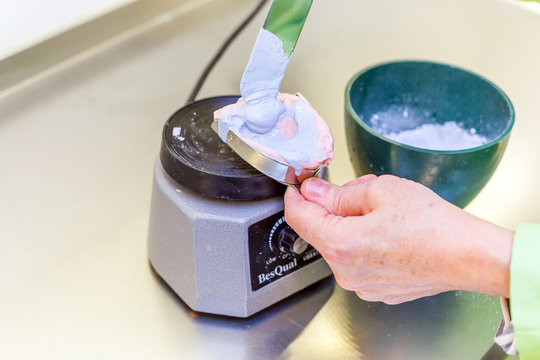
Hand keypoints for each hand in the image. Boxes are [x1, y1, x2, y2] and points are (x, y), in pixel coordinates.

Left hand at [284, 175, 512, 303]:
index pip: (298, 217)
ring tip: (383, 211)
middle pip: (320, 230)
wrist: (468, 257)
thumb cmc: (432, 225)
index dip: (295, 196)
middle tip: (361, 190)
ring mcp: (360, 284)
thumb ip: (338, 192)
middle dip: (332, 206)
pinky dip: (363, 242)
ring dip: (350, 224)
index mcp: (341, 244)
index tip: (298, 185)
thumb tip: (313, 192)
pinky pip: (357, 260)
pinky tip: (389, 232)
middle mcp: (345, 271)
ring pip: (340, 244)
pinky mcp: (375, 289)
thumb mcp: (379, 190)